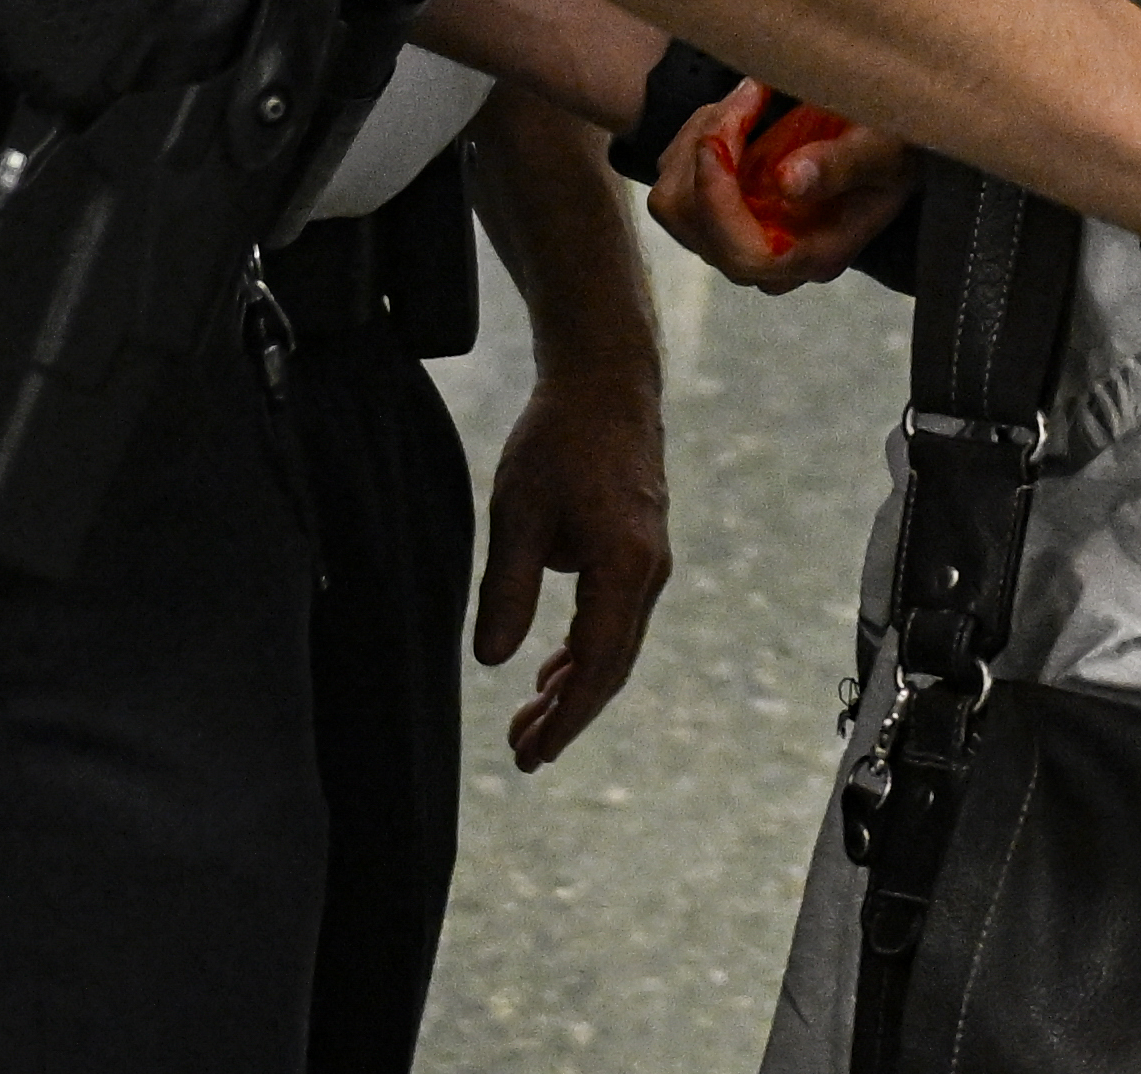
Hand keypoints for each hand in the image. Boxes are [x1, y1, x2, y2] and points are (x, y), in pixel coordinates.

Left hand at [474, 358, 670, 771]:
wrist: (606, 382)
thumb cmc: (558, 440)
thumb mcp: (517, 515)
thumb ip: (508, 590)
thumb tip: (492, 662)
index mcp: (624, 566)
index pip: (597, 663)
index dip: (566, 716)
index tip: (534, 754)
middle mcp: (648, 571)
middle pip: (611, 665)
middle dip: (568, 715)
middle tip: (524, 757)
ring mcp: (648, 560)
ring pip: (614, 644)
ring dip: (574, 688)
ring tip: (530, 725)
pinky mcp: (638, 549)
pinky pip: (615, 617)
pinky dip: (585, 651)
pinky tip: (553, 671)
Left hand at [645, 78, 919, 288]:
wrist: (892, 138)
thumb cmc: (897, 145)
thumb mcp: (883, 149)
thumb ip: (841, 166)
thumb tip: (788, 183)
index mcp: (815, 254)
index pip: (745, 256)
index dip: (717, 204)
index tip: (717, 140)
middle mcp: (773, 256)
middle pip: (697, 230)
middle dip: (707, 155)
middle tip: (749, 96)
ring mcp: (742, 233)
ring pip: (675, 202)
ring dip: (698, 139)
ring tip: (749, 96)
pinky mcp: (722, 207)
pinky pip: (676, 178)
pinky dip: (696, 134)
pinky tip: (741, 108)